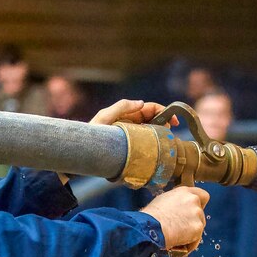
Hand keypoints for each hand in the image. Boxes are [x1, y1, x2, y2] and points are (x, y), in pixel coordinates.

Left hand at [56, 99, 178, 183]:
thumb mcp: (105, 116)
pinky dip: (155, 146)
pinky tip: (159, 150)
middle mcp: (132, 124)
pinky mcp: (132, 148)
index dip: (163, 111)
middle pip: (154, 120)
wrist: (84, 153)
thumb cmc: (92, 133)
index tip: (173, 120)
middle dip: (165, 123)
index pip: (150, 109)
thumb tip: (142, 102)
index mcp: (128, 114)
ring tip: (165, 140)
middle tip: (168, 132)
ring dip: (161, 135)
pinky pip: (147, 146)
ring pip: (152, 133)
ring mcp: (133, 137)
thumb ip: (122, 107)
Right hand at [140, 186, 208, 253]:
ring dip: (190, 233)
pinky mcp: (198, 228)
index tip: (193, 211)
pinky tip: (178, 245)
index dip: (199, 204)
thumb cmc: (151, 215)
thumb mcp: (162, 201)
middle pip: (200, 213)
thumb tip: (176, 210)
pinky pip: (195, 239)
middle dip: (193, 221)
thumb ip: (175, 203)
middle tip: (180, 227)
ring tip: (176, 238)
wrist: (150, 227)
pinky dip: (188, 244)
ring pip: (199, 226)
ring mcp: (197, 214)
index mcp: (184, 192)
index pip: (202, 195)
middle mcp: (193, 200)